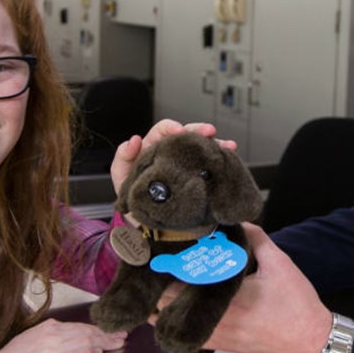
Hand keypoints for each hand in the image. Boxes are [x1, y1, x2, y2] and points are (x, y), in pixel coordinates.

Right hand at [0, 319, 126, 352]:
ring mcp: (54, 347)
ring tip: (118, 342)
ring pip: (86, 339)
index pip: (76, 326)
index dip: (93, 329)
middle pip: (85, 331)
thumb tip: (60, 346)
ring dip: (105, 340)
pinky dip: (92, 350)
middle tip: (120, 334)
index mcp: (44, 329)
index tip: (105, 331)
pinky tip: (101, 351)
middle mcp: (51, 334)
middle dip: (105, 333)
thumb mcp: (25, 346)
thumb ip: (44, 343)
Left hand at [109, 119, 236, 194]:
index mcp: (155, 147)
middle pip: (188, 135)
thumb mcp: (122, 178)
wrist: (148, 224)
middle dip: (200, 130)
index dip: (171, 127)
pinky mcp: (199, 178)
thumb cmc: (134, 196)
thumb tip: (133, 140)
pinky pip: (212, 166)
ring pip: (203, 148)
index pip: (164, 130)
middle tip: (210, 131)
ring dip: (217, 144)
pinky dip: (223, 161)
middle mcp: (173, 152)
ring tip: (228, 146)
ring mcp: (188, 164)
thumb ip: (123, 158)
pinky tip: (231, 157)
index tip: (178, 130)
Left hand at [157, 224, 332, 352]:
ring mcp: (214, 336)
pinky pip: (184, 334)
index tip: (161, 249)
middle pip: (167, 303)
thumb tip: (235, 221)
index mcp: (228, 298)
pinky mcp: (218, 346)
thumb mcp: (279, 263)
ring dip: (164, 301)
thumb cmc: (296, 303)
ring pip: (171, 321)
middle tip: (159, 262)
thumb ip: (255, 238)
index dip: (167, 265)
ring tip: (164, 280)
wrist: (310, 341)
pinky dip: (174, 319)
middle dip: (160, 282)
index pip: (182, 281)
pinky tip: (175, 303)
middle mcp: (215, 320)